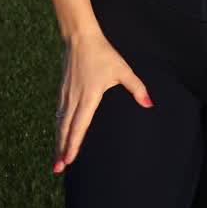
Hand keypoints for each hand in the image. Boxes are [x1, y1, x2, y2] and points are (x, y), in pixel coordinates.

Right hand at [53, 31, 152, 173]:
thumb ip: (137, 88)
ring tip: (57, 159)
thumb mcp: (122, 70)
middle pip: (66, 129)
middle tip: (58, 169)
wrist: (80, 38)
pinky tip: (59, 135)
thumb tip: (149, 104)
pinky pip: (59, 114)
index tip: (69, 159)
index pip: (79, 125)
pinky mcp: (63, 91)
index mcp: (88, 97)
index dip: (73, 144)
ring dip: (58, 141)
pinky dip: (58, 128)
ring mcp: (66, 95)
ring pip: (60, 123)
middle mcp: (74, 99)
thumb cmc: (102, 54)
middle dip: (61, 150)